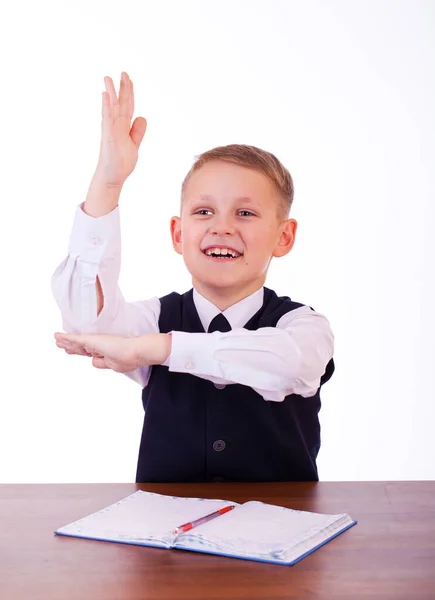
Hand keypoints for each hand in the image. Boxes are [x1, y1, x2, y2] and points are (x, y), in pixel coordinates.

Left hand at [54, 332, 170, 372]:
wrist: (134, 351)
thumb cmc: (129, 358)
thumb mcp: (113, 365)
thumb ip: (101, 363)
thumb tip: (92, 362)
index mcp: (104, 353)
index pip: (89, 352)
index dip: (81, 352)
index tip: (74, 351)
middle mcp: (98, 346)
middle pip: (80, 347)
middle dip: (70, 346)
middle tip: (61, 344)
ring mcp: (94, 342)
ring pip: (75, 342)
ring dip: (65, 341)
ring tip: (56, 339)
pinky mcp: (90, 340)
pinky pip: (74, 338)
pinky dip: (65, 337)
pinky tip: (57, 336)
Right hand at [95, 72, 146, 186]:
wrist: (113, 177)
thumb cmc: (121, 162)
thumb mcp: (134, 144)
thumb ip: (137, 131)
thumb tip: (142, 116)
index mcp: (123, 127)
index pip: (128, 107)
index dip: (129, 94)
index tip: (130, 80)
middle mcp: (116, 126)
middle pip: (121, 103)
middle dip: (123, 88)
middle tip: (124, 72)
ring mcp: (111, 130)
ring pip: (112, 108)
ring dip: (110, 93)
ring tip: (108, 78)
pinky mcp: (108, 136)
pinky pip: (107, 118)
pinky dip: (106, 106)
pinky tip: (105, 95)